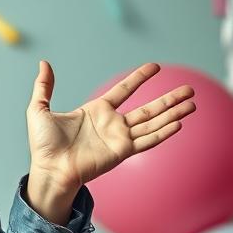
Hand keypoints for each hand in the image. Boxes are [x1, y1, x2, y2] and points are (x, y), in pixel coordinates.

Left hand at [26, 61, 195, 194]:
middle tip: (190, 89)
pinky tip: (179, 123)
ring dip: (173, 113)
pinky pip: (147, 140)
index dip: (139, 78)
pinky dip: (163, 132)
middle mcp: (111, 125)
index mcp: (96, 112)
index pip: (124, 91)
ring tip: (192, 103)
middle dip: (169, 99)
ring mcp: (118, 139)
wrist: (49, 169)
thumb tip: (43, 64)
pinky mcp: (121, 152)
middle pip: (148, 109)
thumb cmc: (43, 145)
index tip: (155, 67)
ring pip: (153, 123)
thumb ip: (44, 87)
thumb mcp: (39, 109)